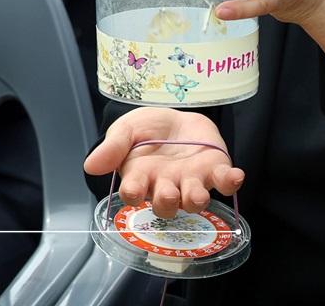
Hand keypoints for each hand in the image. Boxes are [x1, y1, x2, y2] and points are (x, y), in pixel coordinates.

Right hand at [83, 107, 240, 220]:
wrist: (176, 117)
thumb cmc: (148, 128)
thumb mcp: (125, 129)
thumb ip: (112, 147)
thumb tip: (89, 165)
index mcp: (140, 178)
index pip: (133, 194)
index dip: (132, 194)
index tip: (132, 188)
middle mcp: (166, 186)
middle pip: (165, 205)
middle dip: (166, 201)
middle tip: (167, 191)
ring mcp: (192, 181)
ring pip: (194, 201)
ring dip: (195, 198)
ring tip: (197, 192)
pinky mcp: (215, 171)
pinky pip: (224, 183)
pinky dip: (231, 182)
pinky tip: (234, 175)